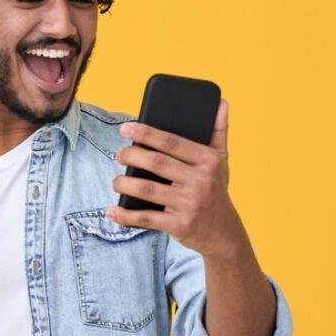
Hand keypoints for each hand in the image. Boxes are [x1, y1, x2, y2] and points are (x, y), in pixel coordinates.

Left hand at [107, 99, 245, 258]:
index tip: (126, 128)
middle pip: (156, 163)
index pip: (172, 142)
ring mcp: (189, 204)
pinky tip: (112, 211)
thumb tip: (220, 102)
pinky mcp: (179, 225)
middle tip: (119, 155)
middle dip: (131, 156)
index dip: (146, 134)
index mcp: (208, 161)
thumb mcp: (221, 161)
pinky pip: (146, 218)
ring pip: (147, 190)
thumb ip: (218, 131)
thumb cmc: (216, 190)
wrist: (224, 233)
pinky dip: (126, 215)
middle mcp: (200, 181)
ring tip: (116, 181)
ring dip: (124, 184)